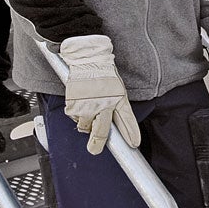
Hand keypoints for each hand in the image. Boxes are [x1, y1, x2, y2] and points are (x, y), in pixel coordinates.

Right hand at [60, 35, 139, 154]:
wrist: (87, 58)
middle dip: (98, 143)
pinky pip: (74, 117)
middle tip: (94, 149)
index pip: (127, 119)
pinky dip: (76, 114)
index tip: (134, 144)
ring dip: (85, 123)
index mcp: (118, 98)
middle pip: (101, 132)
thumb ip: (117, 107)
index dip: (131, 133)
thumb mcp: (117, 89)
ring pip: (84, 126)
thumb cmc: (103, 74)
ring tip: (87, 109)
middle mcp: (103, 104)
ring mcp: (87, 105)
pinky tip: (80, 102)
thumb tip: (116, 127)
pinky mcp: (73, 104)